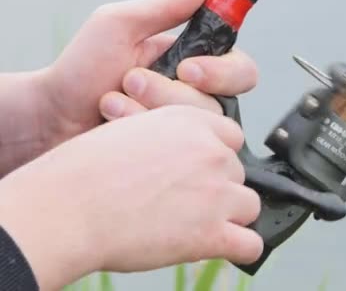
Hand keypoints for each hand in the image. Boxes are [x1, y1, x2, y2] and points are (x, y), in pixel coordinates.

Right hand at [0, 106, 261, 290]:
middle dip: (218, 189)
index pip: (230, 137)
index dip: (216, 158)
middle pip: (238, 173)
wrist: (68, 208)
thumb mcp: (130, 133)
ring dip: (230, 218)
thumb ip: (166, 142)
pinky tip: (224, 250)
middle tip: (186, 205)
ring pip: (249, 206)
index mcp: (190, 122)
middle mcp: (211, 152)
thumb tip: (180, 163)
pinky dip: (241, 249)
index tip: (201, 172)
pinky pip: (250, 244)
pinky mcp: (213, 233)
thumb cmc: (85, 173)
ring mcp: (216, 192)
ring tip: (200, 227)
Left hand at [1, 0, 257, 174]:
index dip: (222, 73)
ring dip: (147, 108)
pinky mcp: (170, 152)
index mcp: (193, 62)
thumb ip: (168, 5)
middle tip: (134, 81)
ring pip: (197, 126)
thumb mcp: (122, 25)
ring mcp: (182, 127)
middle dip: (173, 94)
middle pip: (221, 102)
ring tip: (112, 100)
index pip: (240, 69)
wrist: (52, 117)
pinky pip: (177, 147)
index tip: (188, 69)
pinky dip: (138, 128)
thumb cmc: (81, 69)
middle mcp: (195, 97)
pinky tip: (113, 122)